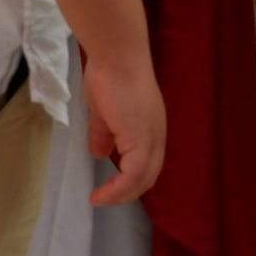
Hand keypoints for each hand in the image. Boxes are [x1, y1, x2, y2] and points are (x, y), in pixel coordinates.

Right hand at [83, 54, 166, 205]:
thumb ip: (104, 133)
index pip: (148, 163)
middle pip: (149, 175)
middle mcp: (156, 135)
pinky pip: (132, 174)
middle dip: (127, 192)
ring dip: (121, 194)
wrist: (116, 57)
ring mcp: (151, 136)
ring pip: (143, 178)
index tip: (108, 187)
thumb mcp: (103, 112)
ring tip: (101, 199)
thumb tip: (99, 153)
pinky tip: (100, 194)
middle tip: (104, 198)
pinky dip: (117, 189)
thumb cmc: (109, 76)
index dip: (131, 180)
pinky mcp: (141, 138)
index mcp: (150, 127)